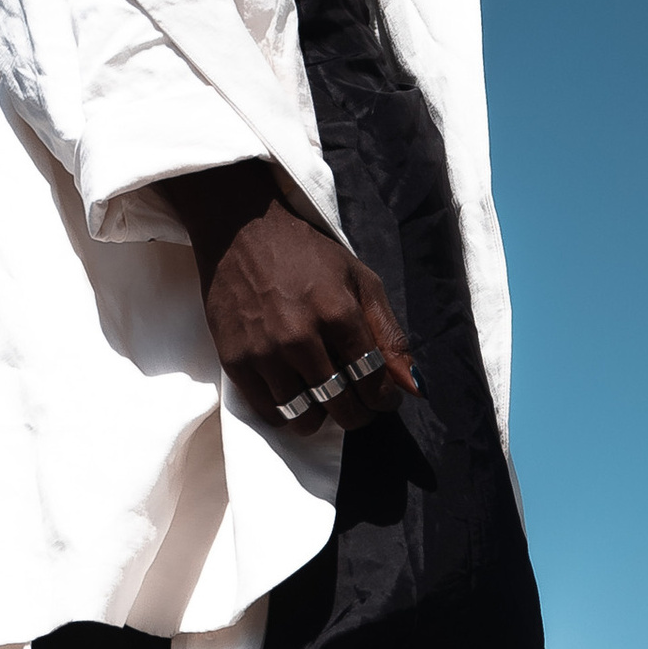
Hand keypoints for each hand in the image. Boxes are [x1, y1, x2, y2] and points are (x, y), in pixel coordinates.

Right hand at [164, 163, 414, 435]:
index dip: (384, 398)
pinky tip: (294, 394)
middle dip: (358, 413)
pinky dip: (287, 412)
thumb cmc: (306, 253)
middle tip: (357, 404)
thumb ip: (388, 333)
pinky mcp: (235, 361)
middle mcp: (300, 337)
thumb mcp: (359, 279)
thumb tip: (412, 386)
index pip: (373, 381)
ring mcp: (264, 352)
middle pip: (342, 406)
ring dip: (321, 415)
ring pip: (304, 417)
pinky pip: (269, 412)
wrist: (240, 231)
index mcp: (338, 312)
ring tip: (323, 399)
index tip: (383, 397)